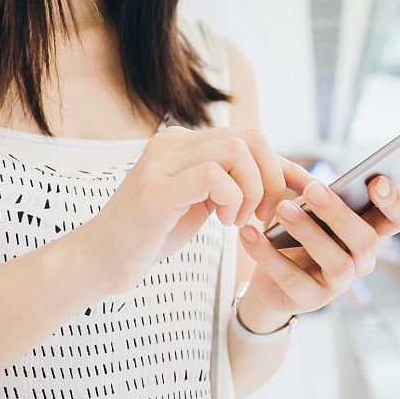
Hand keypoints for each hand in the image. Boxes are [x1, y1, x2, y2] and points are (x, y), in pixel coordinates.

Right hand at [74, 125, 285, 297]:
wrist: (100, 260)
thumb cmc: (153, 234)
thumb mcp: (203, 201)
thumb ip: (234, 183)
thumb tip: (284, 175)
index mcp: (186, 142)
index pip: (251, 138)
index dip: (283, 167)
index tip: (299, 195)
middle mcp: (174, 142)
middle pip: (251, 139)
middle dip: (271, 180)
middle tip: (261, 215)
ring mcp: (162, 162)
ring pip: (237, 152)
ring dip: (251, 192)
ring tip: (236, 220)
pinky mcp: (157, 189)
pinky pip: (214, 176)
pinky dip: (231, 200)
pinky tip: (221, 221)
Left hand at [238, 172, 399, 318]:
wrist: (269, 279)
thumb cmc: (295, 234)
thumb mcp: (309, 210)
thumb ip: (317, 193)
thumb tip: (312, 184)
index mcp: (369, 230)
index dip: (395, 201)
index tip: (375, 181)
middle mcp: (362, 259)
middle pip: (366, 241)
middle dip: (340, 214)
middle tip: (312, 189)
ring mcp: (339, 283)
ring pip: (337, 263)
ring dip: (309, 234)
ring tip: (283, 210)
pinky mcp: (310, 300)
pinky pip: (292, 278)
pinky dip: (268, 254)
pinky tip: (249, 233)